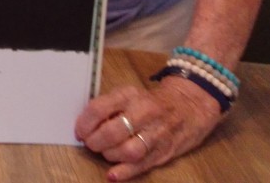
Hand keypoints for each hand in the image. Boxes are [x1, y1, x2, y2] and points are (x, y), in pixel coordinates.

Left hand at [75, 77, 223, 180]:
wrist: (190, 106)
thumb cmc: (152, 102)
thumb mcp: (129, 94)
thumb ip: (109, 107)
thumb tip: (85, 126)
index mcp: (130, 95)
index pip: (99, 109)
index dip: (84, 123)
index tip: (79, 132)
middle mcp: (144, 112)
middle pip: (113, 131)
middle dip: (95, 142)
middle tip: (90, 144)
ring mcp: (157, 133)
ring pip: (128, 150)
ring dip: (110, 155)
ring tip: (105, 153)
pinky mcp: (164, 151)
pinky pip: (142, 165)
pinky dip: (124, 172)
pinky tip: (112, 175)